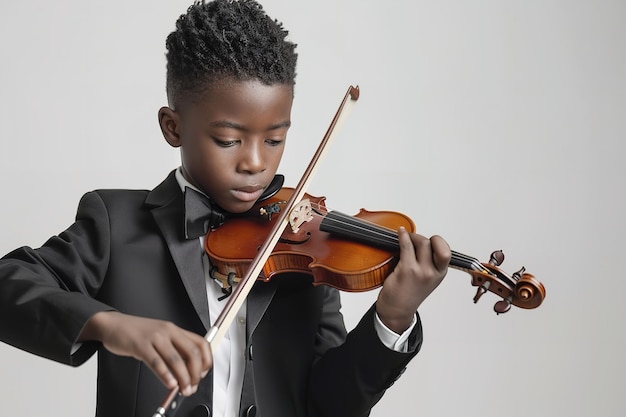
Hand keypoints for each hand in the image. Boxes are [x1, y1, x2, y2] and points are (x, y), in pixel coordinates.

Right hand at [79, 311, 211, 395]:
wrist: (114, 325)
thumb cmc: (138, 333)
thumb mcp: (161, 336)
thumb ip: (174, 350)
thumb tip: (188, 371)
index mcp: (175, 330)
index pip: (200, 343)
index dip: (206, 360)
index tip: (204, 373)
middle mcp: (168, 331)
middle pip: (192, 353)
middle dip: (196, 373)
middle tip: (192, 385)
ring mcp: (155, 337)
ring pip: (176, 360)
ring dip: (183, 378)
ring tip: (183, 389)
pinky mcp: (141, 345)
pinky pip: (156, 362)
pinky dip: (165, 375)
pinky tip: (169, 384)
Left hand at [376, 227, 450, 333]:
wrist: (396, 311)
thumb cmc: (408, 294)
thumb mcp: (427, 280)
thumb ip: (429, 263)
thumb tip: (421, 242)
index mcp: (440, 273)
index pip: (446, 251)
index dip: (438, 242)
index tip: (430, 241)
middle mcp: (433, 272)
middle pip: (432, 243)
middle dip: (422, 237)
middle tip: (413, 239)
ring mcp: (420, 271)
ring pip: (421, 242)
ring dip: (412, 236)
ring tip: (406, 238)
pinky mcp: (406, 270)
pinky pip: (406, 246)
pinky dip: (403, 236)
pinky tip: (400, 233)